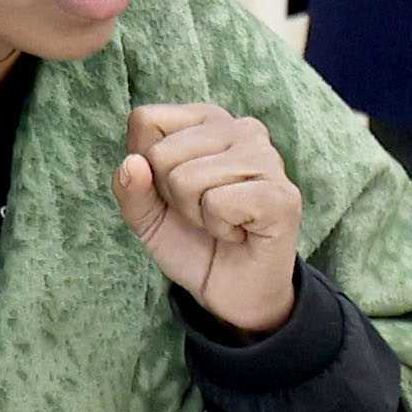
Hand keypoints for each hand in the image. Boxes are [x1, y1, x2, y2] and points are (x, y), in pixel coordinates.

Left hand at [117, 102, 303, 334]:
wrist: (232, 291)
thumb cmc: (194, 241)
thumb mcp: (147, 215)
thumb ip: (130, 188)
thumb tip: (131, 163)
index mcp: (209, 121)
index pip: (145, 120)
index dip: (147, 166)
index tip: (177, 191)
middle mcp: (243, 129)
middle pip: (162, 152)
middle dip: (172, 196)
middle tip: (203, 212)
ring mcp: (268, 158)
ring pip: (187, 178)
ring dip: (196, 215)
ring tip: (223, 222)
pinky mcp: (281, 195)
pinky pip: (217, 202)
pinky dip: (219, 228)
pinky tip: (240, 232)